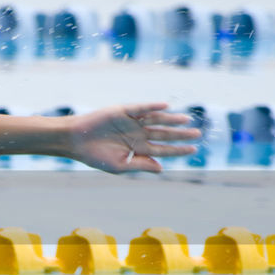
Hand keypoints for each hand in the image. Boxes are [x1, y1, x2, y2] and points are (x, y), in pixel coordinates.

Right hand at [67, 103, 201, 172]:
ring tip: (187, 120)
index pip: (163, 149)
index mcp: (138, 148)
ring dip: (172, 119)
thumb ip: (142, 164)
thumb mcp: (121, 165)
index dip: (178, 150)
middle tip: (198, 134)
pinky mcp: (124, 110)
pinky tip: (166, 107)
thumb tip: (162, 167)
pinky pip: (141, 108)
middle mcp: (138, 134)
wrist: (76, 141)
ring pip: (157, 119)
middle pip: (164, 133)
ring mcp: (132, 121)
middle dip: (180, 134)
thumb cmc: (96, 156)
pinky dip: (153, 106)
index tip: (193, 150)